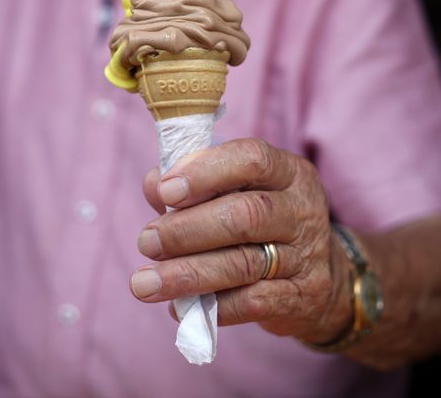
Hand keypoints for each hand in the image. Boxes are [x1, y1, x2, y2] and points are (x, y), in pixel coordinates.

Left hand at [131, 138, 351, 342]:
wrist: (321, 275)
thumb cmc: (262, 222)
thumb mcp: (238, 191)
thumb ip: (195, 183)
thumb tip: (153, 183)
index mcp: (288, 171)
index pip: (251, 159)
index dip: (205, 171)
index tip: (166, 190)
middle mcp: (303, 209)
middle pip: (244, 215)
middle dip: (186, 230)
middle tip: (146, 242)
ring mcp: (307, 255)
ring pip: (244, 263)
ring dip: (187, 274)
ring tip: (145, 282)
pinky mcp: (303, 297)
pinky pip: (253, 302)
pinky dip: (212, 306)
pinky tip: (178, 307)